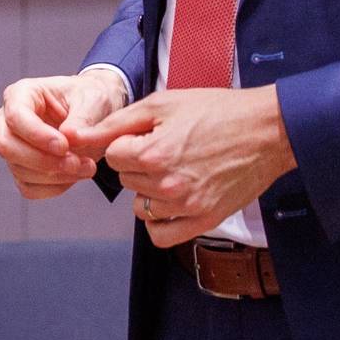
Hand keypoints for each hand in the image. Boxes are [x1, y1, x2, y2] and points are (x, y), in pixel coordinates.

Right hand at [0, 69, 129, 198]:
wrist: (98, 116)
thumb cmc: (91, 100)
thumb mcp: (95, 100)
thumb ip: (83, 118)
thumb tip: (69, 137)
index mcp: (21, 95)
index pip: (16, 117)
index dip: (37, 135)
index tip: (65, 146)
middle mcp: (9, 121)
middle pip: (7, 146)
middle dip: (43, 161)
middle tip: (77, 163)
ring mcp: (13, 146)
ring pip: (19, 170)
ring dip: (55, 176)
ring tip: (87, 167)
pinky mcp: (22, 168)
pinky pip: (28, 188)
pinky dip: (54, 187)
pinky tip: (75, 175)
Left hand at [79, 84, 297, 247]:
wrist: (268, 130)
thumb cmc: (216, 112)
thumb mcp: (160, 105)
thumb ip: (112, 124)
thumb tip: (71, 135)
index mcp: (153, 153)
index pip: (113, 156)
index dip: (127, 142)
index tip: (149, 135)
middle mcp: (168, 185)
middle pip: (126, 180)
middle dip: (138, 164)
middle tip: (169, 148)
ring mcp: (187, 206)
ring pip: (141, 206)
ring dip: (150, 190)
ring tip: (177, 169)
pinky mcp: (206, 220)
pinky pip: (161, 234)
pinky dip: (159, 220)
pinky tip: (171, 200)